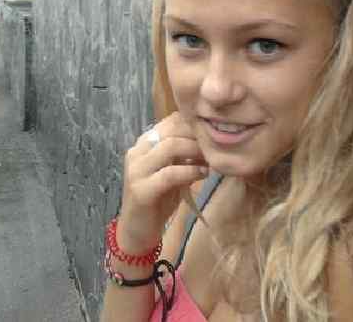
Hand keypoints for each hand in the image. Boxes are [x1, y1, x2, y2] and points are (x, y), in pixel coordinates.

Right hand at [117, 112, 208, 253]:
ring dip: (195, 151)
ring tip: (210, 159)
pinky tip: (203, 174)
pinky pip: (169, 173)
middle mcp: (137, 151)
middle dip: (197, 137)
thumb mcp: (172, 170)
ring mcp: (136, 170)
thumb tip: (209, 139)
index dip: (193, 124)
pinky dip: (190, 171)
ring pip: (169, 147)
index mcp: (144, 143)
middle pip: (171, 131)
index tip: (213, 132)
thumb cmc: (158, 199)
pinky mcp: (141, 189)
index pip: (170, 121)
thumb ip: (184, 154)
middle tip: (215, 146)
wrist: (137, 231)